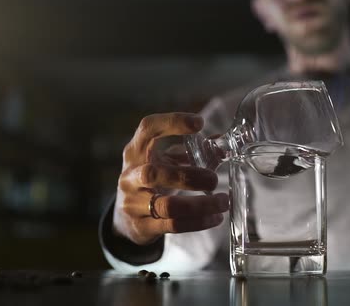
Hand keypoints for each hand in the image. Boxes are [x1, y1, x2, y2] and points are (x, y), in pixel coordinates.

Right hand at [113, 112, 229, 245]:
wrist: (125, 217)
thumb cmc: (152, 181)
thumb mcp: (166, 161)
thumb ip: (193, 152)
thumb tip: (224, 145)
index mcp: (136, 151)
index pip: (148, 129)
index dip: (172, 123)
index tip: (199, 123)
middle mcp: (131, 176)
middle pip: (154, 173)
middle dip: (189, 176)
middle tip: (214, 179)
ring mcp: (133, 203)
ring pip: (168, 206)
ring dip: (201, 205)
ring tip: (223, 201)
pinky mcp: (142, 227)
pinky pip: (173, 225)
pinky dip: (198, 222)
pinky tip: (215, 217)